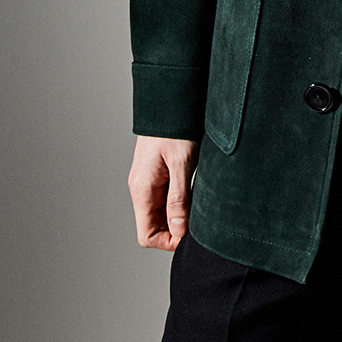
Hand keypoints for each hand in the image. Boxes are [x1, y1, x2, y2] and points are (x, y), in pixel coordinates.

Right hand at [128, 135, 198, 250]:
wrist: (169, 100)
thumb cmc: (174, 128)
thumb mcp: (181, 163)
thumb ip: (179, 198)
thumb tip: (179, 230)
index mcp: (142, 190)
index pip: (147, 235)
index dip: (169, 241)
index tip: (190, 234)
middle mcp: (141, 188)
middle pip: (155, 226)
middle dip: (176, 228)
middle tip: (200, 219)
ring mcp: (148, 181)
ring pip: (162, 212)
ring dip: (180, 213)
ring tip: (199, 202)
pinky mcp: (157, 173)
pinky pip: (166, 197)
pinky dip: (180, 200)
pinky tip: (195, 190)